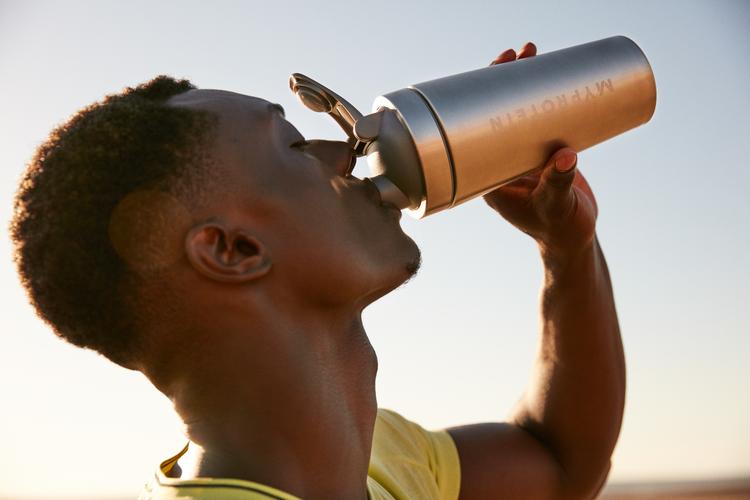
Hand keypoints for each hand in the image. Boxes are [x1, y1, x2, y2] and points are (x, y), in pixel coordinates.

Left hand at [484, 43, 598, 260]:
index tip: (496, 68)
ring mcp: (519, 156)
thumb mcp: (556, 206)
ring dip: (521, 83)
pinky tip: (548, 75)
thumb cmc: (559, 229)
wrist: (574, 239)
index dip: (482, 95)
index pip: (476, 126)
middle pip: (494, 113)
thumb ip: (558, 184)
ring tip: (531, 53)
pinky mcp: (540, 154)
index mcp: (487, 175)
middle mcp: (498, 161)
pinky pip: (535, 119)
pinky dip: (541, 97)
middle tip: (517, 54)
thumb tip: (565, 156)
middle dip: (503, 80)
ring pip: (515, 111)